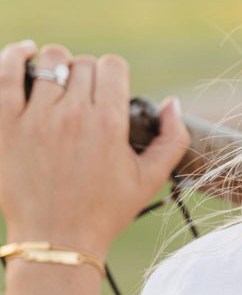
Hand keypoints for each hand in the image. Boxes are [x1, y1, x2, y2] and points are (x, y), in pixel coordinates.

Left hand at [0, 40, 190, 261]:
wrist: (56, 240)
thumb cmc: (104, 212)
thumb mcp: (150, 180)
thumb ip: (172, 138)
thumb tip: (172, 102)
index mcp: (108, 123)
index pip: (113, 66)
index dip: (113, 75)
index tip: (108, 92)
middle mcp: (72, 115)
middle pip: (83, 64)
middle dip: (87, 76)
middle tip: (83, 99)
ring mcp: (35, 118)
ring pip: (49, 62)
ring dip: (56, 66)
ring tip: (56, 83)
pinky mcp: (5, 125)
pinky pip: (6, 74)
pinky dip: (15, 56)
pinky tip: (24, 54)